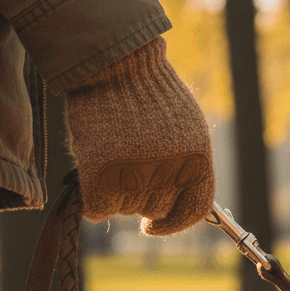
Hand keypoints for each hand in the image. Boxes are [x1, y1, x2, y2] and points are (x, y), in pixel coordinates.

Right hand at [64, 37, 214, 235]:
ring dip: (115, 192)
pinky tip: (91, 176)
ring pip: (125, 209)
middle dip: (140, 197)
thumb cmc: (153, 93)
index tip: (155, 227)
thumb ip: (189, 166)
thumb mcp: (188, 128)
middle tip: (126, 170)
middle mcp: (171, 170)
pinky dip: (92, 199)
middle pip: (155, 209)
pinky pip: (97, 207)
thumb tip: (184, 204)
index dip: (174, 223)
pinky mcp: (101, 169)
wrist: (118, 63)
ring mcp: (136, 172)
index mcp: (198, 160)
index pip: (194, 209)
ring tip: (112, 157)